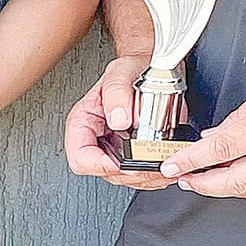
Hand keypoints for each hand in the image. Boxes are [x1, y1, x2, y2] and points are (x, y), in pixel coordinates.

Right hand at [63, 55, 173, 190]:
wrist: (148, 67)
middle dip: (131, 173)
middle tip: (151, 164)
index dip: (98, 164)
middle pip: (106, 172)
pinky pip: (141, 176)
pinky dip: (156, 175)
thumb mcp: (121, 73)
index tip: (119, 163)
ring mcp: (115, 149)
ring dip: (147, 177)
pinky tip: (166, 163)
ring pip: (125, 178)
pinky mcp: (133, 154)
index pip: (79, 156)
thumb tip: (118, 120)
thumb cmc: (131, 69)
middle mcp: (97, 138)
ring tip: (163, 164)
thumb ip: (117, 94)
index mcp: (84, 121)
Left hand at [159, 50, 245, 198]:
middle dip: (204, 185)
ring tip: (203, 179)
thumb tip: (219, 133)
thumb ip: (245, 113)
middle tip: (182, 180)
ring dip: (225, 187)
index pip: (225, 147)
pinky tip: (237, 173)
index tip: (174, 165)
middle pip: (237, 180)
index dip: (194, 160)